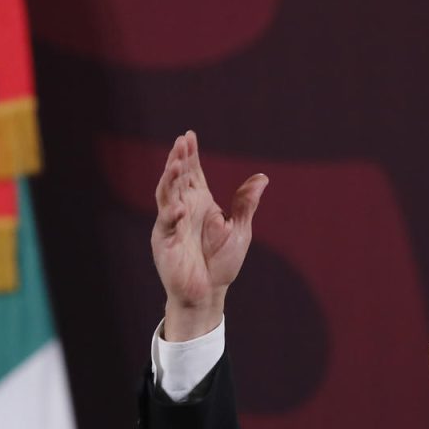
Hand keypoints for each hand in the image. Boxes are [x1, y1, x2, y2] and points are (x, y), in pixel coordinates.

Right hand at [151, 131, 267, 340]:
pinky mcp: (165, 242)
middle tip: (181, 141)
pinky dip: (172, 215)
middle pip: (178, 178)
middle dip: (178, 159)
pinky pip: (167, 225)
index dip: (190, 155)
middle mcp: (183, 209)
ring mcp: (172, 224)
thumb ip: (245, 204)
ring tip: (176, 163)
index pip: (192, 173)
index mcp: (200, 203)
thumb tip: (262, 177)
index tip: (189, 135)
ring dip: (170, 179)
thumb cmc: (221, 263)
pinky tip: (181, 207)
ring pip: (167, 195)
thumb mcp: (239, 230)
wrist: (208, 292)